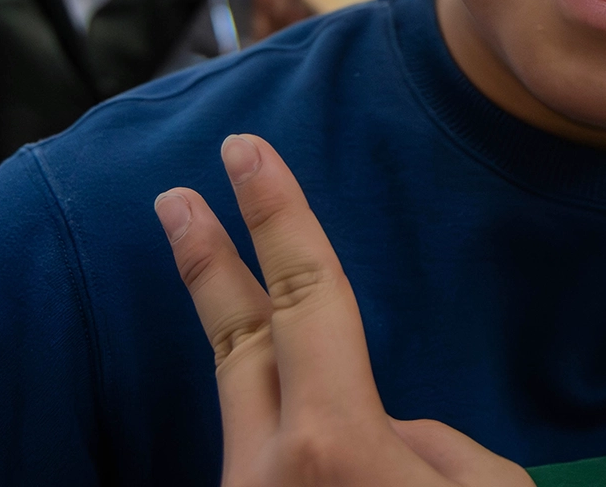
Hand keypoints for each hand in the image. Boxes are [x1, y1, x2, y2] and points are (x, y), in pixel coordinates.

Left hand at [156, 135, 532, 486]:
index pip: (303, 296)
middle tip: (175, 199)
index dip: (275, 215)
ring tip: (340, 412)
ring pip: (264, 421)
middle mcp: (266, 473)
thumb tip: (384, 427)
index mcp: (331, 442)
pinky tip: (356, 474)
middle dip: (208, 264)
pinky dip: (313, 456)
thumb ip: (430, 437)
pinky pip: (280, 468)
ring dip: (294, 395)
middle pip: (237, 343)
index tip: (244, 151)